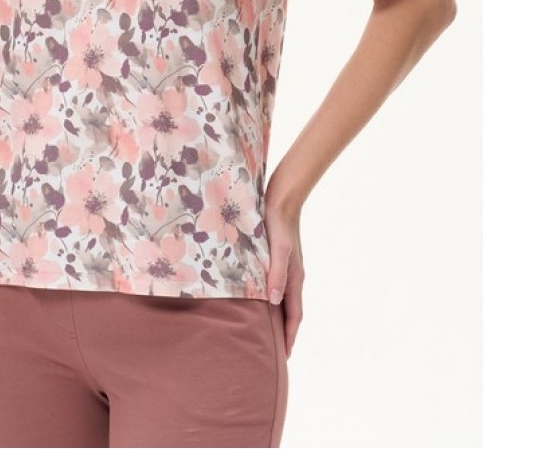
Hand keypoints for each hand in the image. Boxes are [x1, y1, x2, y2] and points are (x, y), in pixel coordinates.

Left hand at [263, 191, 304, 358]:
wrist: (281, 200)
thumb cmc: (277, 224)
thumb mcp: (278, 250)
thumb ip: (277, 275)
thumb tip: (274, 302)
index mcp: (295, 278)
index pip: (294, 315)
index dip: (289, 336)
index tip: (285, 356)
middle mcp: (293, 277)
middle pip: (290, 311)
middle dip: (285, 332)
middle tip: (276, 352)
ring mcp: (287, 268)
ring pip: (284, 300)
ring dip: (279, 318)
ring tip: (268, 333)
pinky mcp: (279, 260)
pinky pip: (277, 287)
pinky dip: (273, 301)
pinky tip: (261, 301)